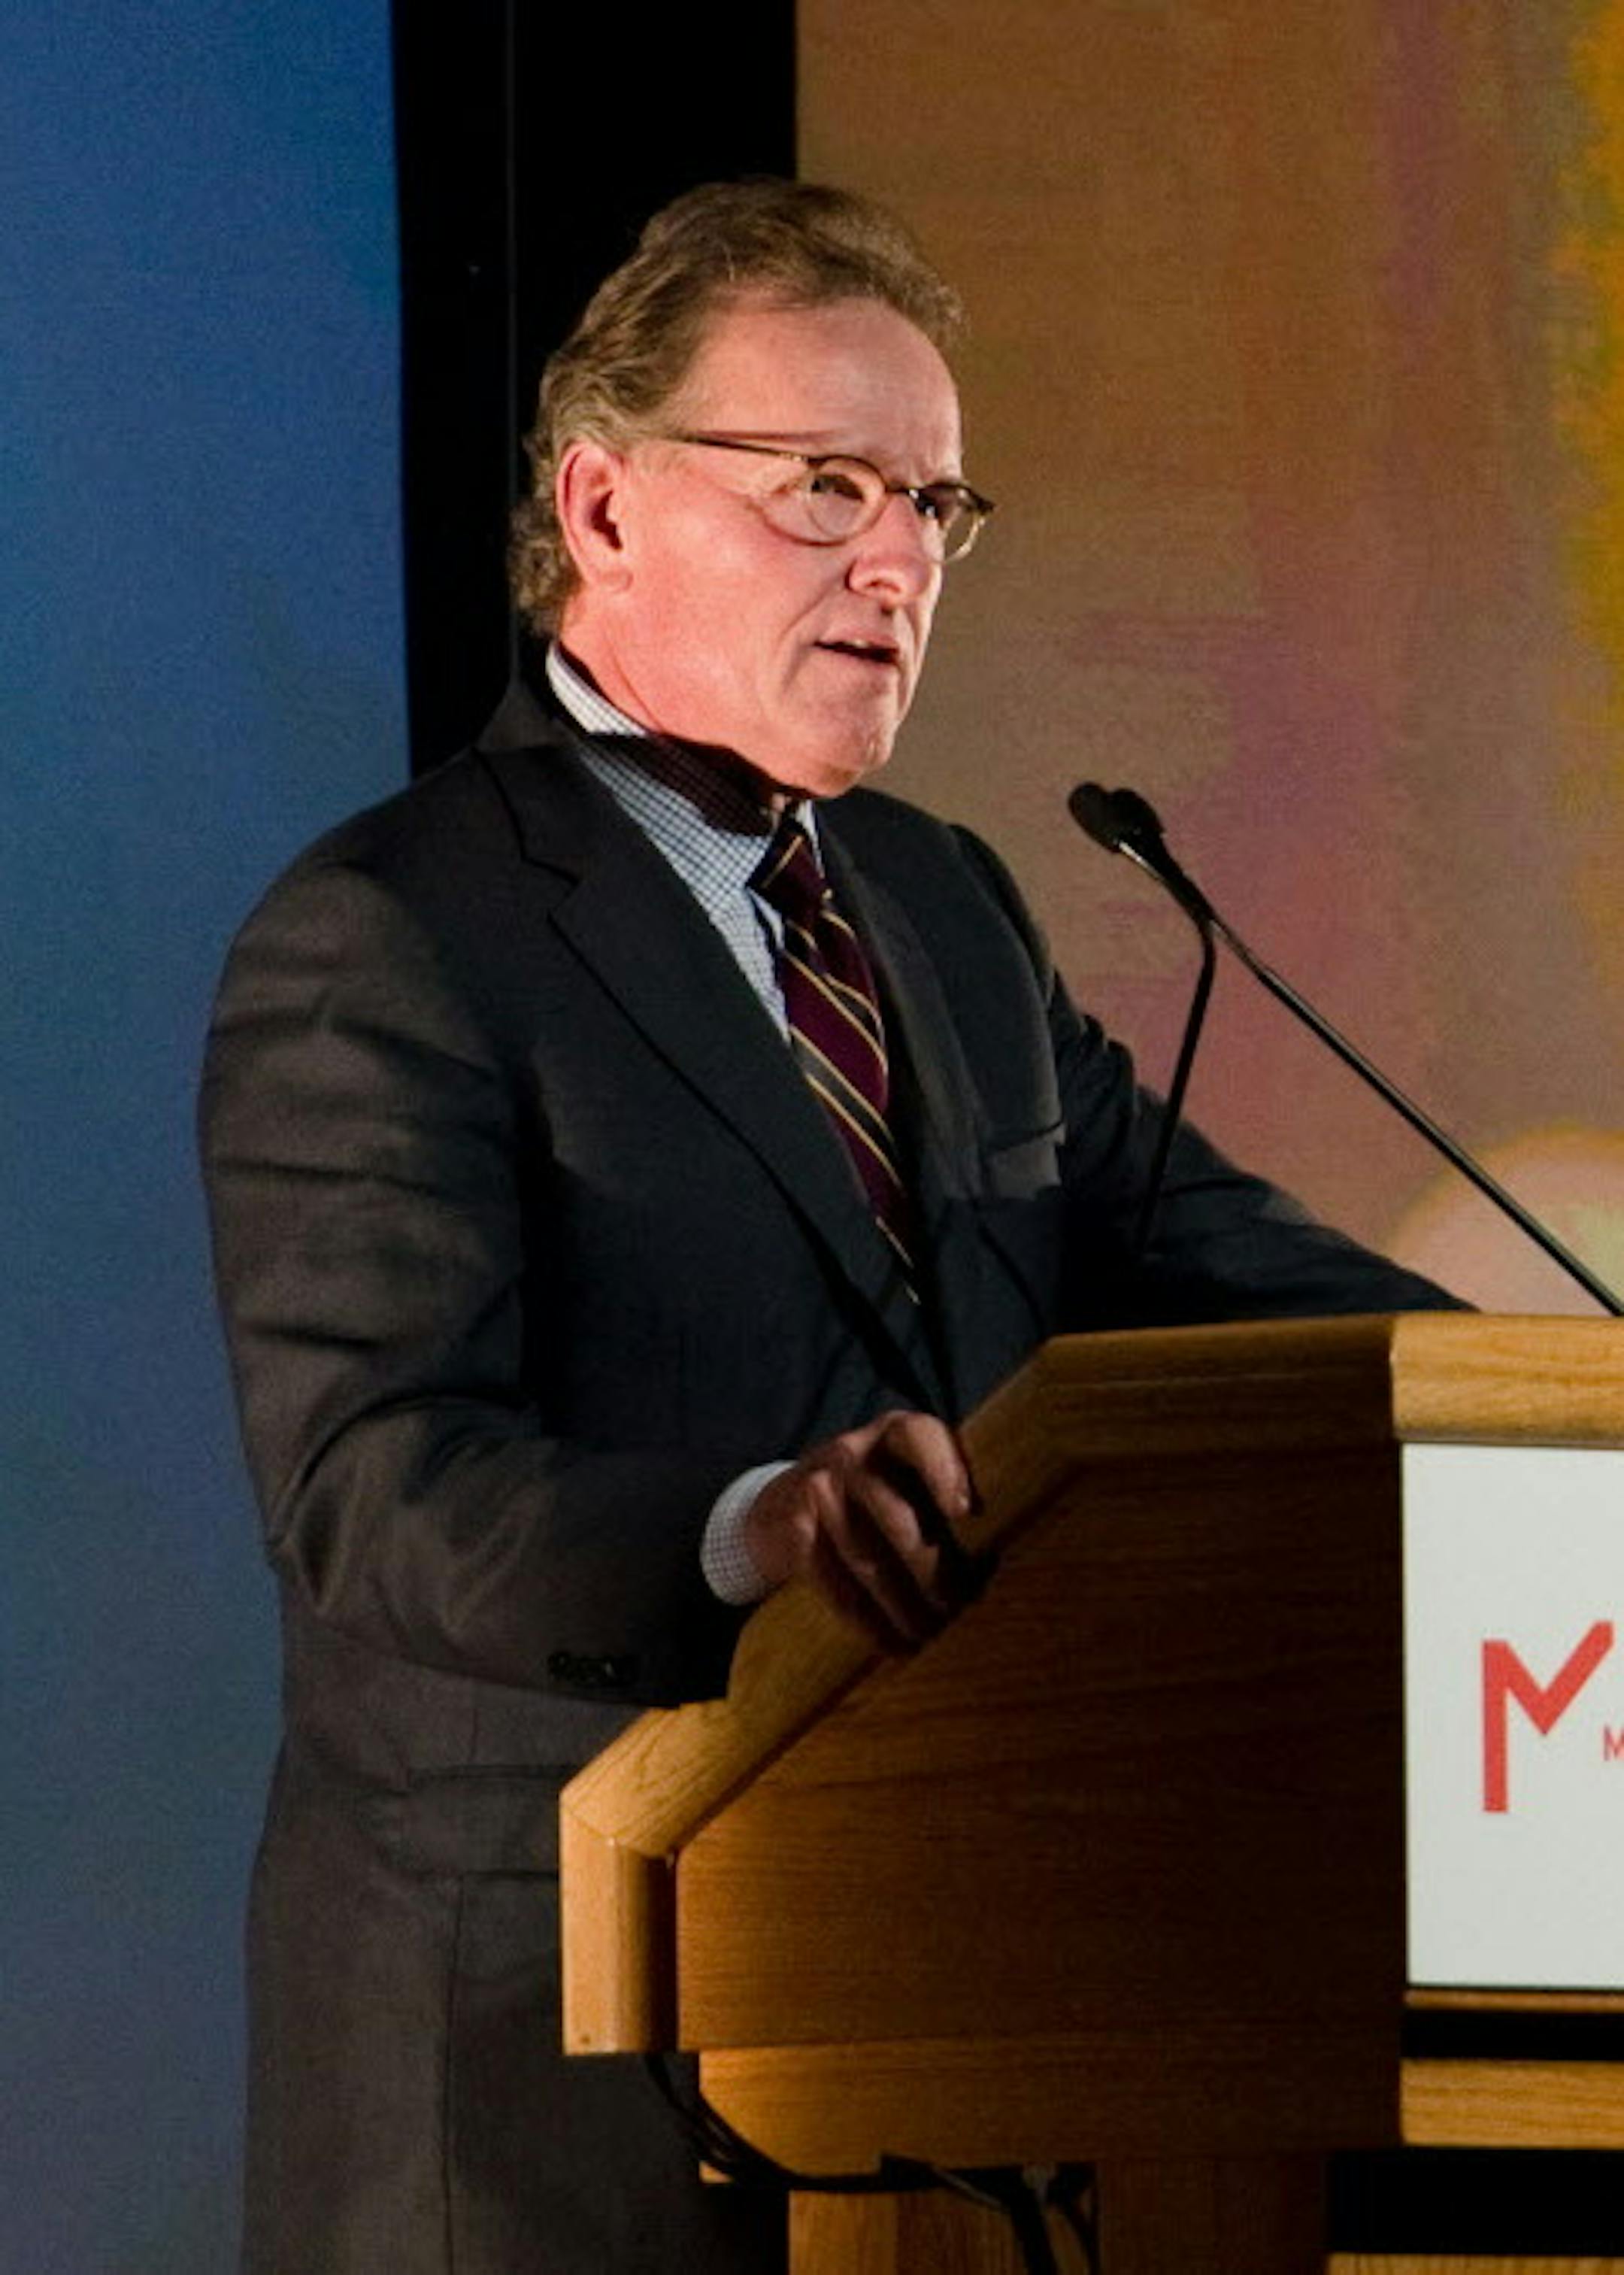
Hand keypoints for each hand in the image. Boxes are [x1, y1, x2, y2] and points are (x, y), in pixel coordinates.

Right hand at [743, 1409, 977, 1651]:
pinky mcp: (794, 1531)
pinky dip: (868, 1622)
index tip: (966, 1513)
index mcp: (892, 1434)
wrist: (777, 1510)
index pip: (918, 1436)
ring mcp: (818, 1489)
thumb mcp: (902, 1479)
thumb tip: (991, 1562)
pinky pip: (837, 1586)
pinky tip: (891, 1642)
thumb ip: (943, 1501)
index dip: (944, 1471)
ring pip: (870, 1562)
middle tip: (958, 1608)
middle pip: (900, 1520)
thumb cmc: (869, 1500)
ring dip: (904, 1608)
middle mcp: (852, 1452)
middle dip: (935, 1574)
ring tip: (929, 1634)